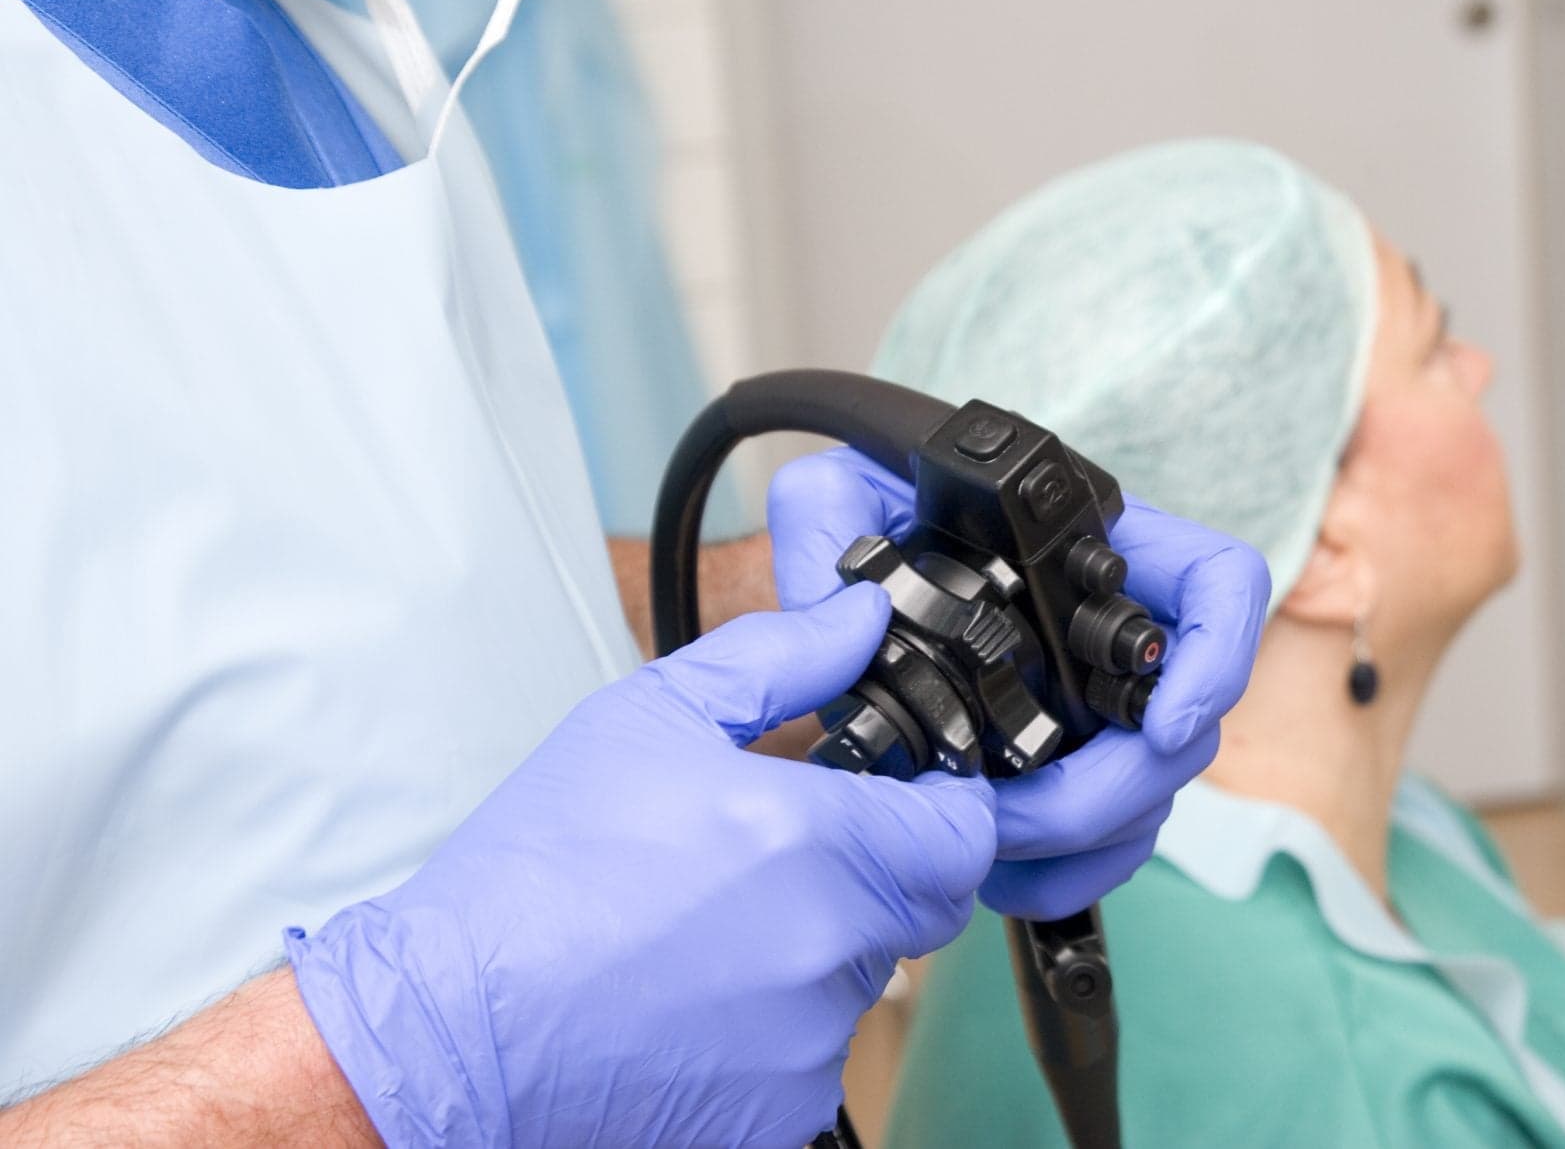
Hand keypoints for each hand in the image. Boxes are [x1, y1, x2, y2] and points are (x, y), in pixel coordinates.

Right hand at [288, 586, 995, 1148]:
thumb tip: (860, 619)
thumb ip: (780, 658)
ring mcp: (807, 1045)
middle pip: (922, 906)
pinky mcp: (777, 1118)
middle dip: (877, 873)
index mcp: (814, 843)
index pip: (964, 833)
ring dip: (815, 950)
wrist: (446, 1030)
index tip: (897, 801)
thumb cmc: (534, 875)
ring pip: (863, 980)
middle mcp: (826, 949)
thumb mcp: (646, 719)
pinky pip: (813, 1056)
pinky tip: (692, 999)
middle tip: (776, 857)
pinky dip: (774, 1029)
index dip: (938, 809)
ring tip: (706, 932)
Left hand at [769, 448, 1268, 918]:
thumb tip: (848, 606)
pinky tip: (1007, 875)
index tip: (1164, 726)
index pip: (1217, 582)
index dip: (1216, 658)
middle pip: (1184, 723)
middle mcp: (1116, 628)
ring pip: (1151, 791)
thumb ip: (829, 514)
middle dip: (1109, 792)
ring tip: (996, 857)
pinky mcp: (1077, 768)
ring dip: (1085, 841)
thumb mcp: (843, 494)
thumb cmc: (874, 517)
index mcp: (1095, 548)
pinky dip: (1072, 870)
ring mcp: (1105, 705)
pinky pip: (1114, 835)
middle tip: (1020, 820)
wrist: (862, 572)